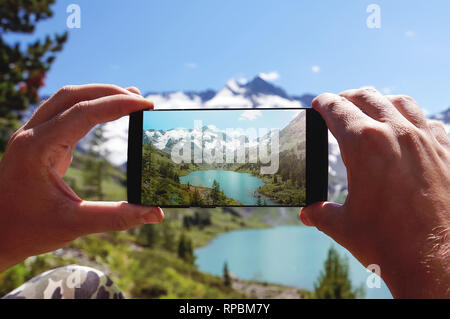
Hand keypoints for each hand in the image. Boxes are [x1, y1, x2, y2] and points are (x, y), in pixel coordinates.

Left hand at [0, 84, 163, 271]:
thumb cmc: (29, 230)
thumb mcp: (75, 224)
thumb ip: (117, 217)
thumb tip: (156, 214)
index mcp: (36, 148)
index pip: (83, 112)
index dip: (118, 105)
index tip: (146, 105)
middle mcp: (31, 135)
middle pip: (72, 95)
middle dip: (109, 92)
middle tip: (141, 99)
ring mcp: (31, 135)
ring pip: (66, 99)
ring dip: (98, 94)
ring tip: (128, 98)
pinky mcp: (37, 141)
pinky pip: (63, 112)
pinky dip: (88, 106)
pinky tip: (106, 112)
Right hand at [300, 88, 449, 297]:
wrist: (437, 262)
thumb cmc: (387, 242)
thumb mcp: (342, 226)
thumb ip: (320, 213)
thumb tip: (307, 213)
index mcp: (364, 144)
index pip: (336, 108)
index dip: (323, 104)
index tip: (318, 105)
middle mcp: (396, 133)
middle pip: (366, 96)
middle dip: (346, 97)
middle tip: (336, 106)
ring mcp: (425, 140)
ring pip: (400, 101)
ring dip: (380, 101)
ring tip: (370, 111)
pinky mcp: (446, 153)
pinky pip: (429, 122)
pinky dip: (413, 119)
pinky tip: (407, 132)